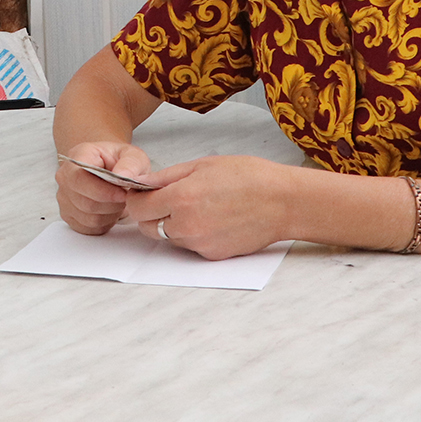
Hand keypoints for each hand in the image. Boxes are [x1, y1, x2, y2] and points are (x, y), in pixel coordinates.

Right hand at [55, 141, 151, 234]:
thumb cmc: (120, 161)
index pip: (79, 178)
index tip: (124, 194)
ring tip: (118, 202)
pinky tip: (110, 210)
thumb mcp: (133, 156)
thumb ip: (131, 163)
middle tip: (126, 197)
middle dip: (112, 204)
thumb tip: (123, 174)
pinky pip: (88, 228)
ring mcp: (64, 197)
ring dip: (110, 214)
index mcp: (77, 156)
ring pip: (88, 218)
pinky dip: (104, 223)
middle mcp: (64, 177)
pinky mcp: (68, 214)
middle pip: (85, 202)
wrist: (111, 167)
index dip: (103, 191)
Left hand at [125, 155, 290, 259]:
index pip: (137, 207)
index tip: (143, 192)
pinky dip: (192, 235)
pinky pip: (189, 246)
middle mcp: (186, 225)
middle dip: (151, 214)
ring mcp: (199, 244)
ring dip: (171, 225)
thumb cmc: (248, 177)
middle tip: (169, 199)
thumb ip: (165, 177)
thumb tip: (139, 183)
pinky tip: (211, 220)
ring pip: (168, 238)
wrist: (283, 202)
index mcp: (180, 198)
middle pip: (147, 227)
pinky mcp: (212, 256)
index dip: (136, 198)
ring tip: (197, 207)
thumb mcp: (202, 165)